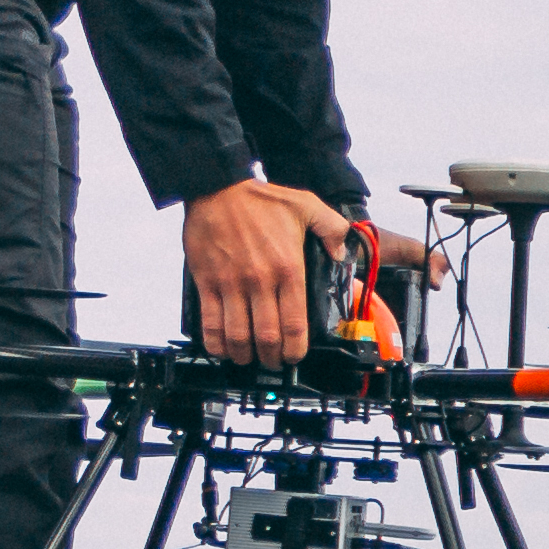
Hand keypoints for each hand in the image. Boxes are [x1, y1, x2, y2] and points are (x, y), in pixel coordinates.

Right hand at [182, 180, 374, 364]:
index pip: (294, 323)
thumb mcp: (307, 206)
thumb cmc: (260, 198)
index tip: (294, 355)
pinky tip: (222, 348)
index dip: (295, 349)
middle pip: (267, 336)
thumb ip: (332, 229)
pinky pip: (210, 323)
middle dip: (271, 357)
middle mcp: (260, 281)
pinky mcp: (207, 282)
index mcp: (288, 268)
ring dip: (243, 355)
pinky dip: (215, 343)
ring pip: (238, 335)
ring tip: (247, 358)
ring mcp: (231, 284)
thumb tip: (341, 253)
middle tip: (272, 361)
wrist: (217, 188)